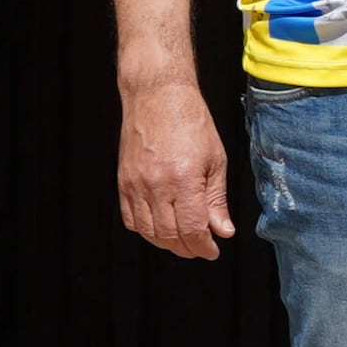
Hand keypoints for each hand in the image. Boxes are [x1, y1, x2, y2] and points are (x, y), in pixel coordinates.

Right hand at [119, 73, 235, 259]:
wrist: (158, 96)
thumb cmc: (190, 121)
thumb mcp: (216, 160)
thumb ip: (217, 200)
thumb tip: (223, 230)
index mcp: (184, 180)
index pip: (193, 229)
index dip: (204, 247)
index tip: (213, 250)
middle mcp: (156, 185)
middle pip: (170, 235)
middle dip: (188, 248)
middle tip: (201, 248)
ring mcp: (136, 184)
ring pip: (148, 231)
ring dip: (166, 243)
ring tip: (183, 241)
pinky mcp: (123, 181)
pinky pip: (130, 217)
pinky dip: (145, 230)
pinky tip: (159, 227)